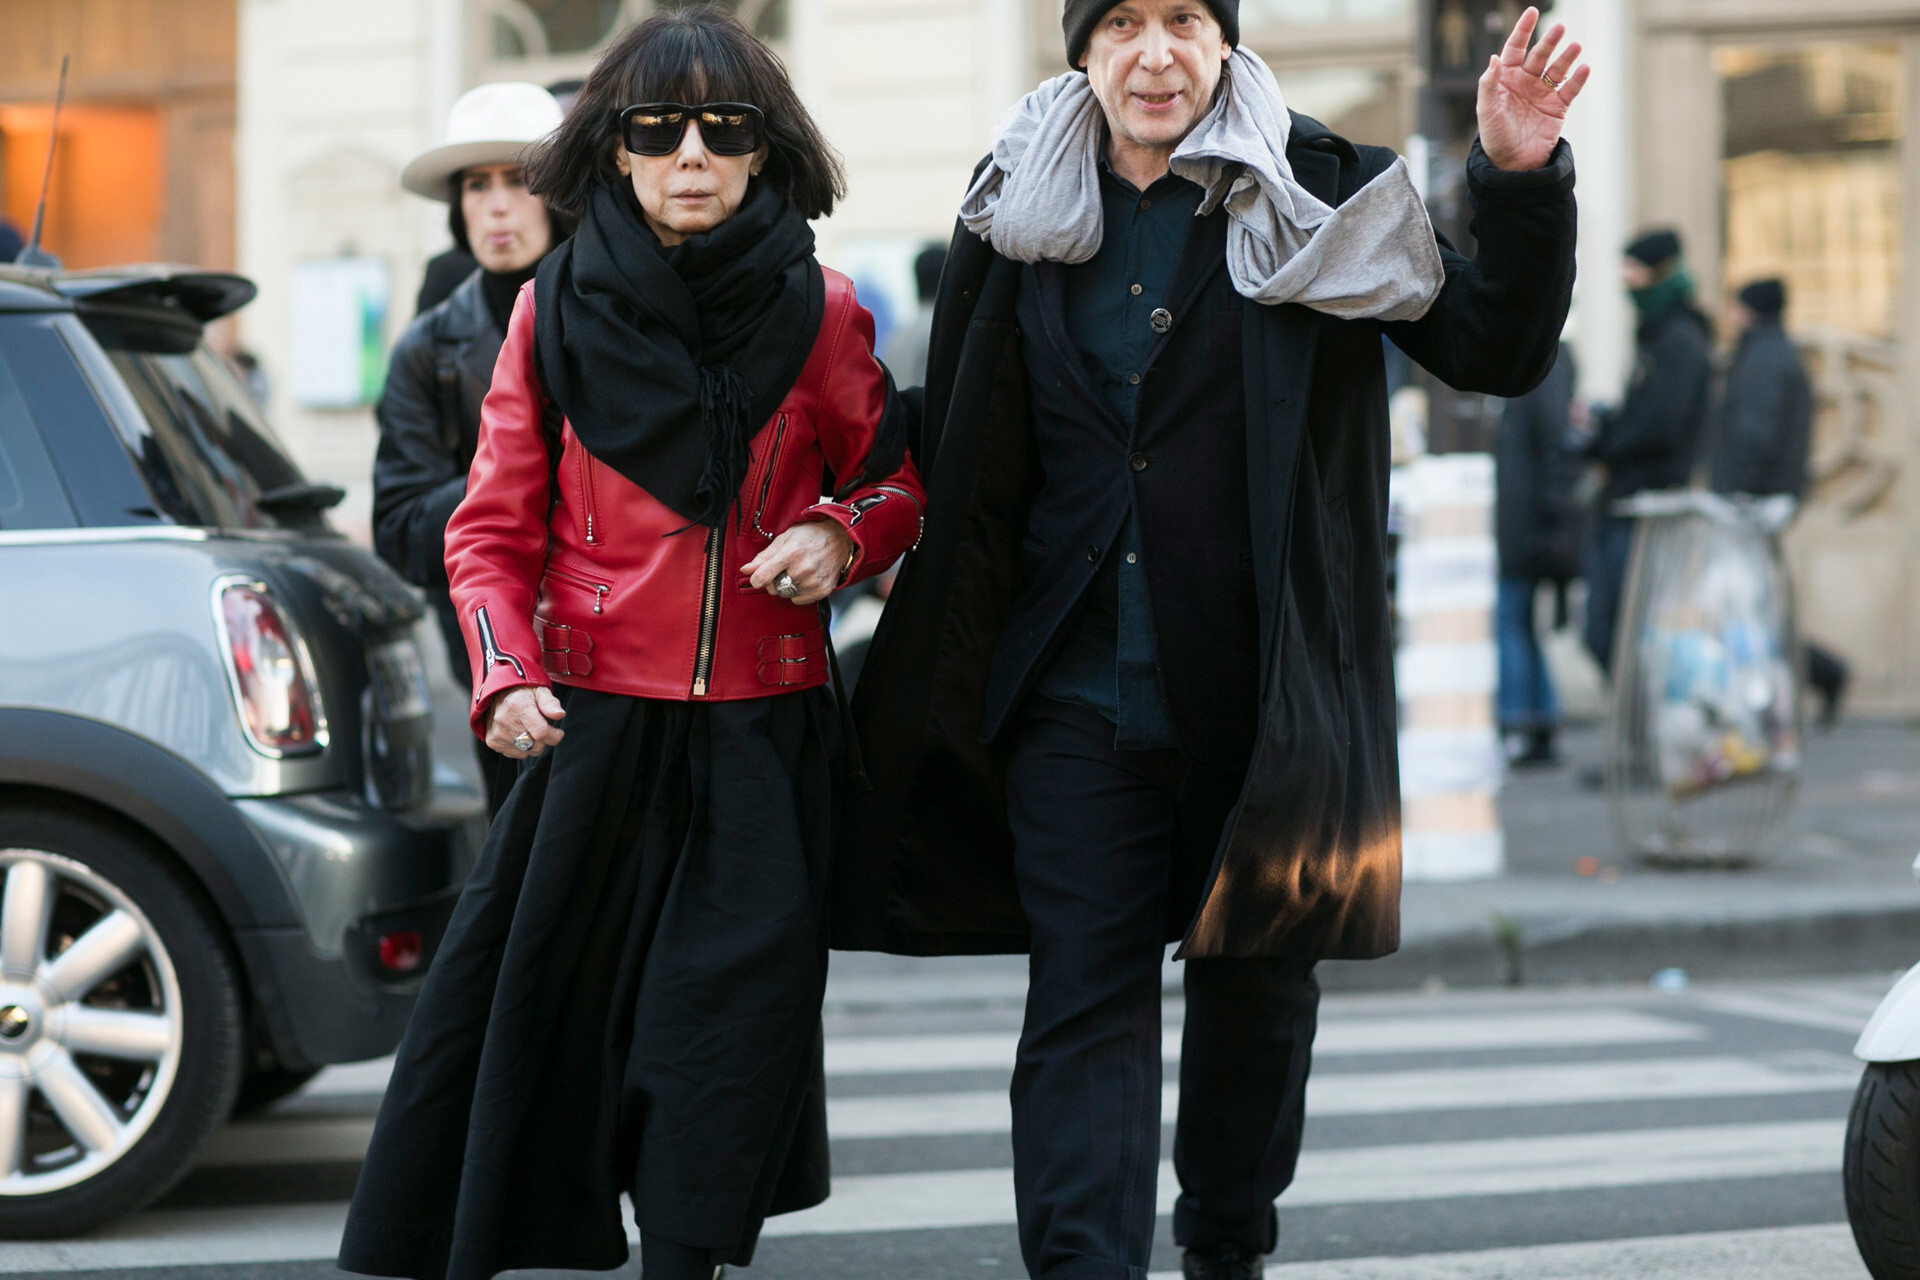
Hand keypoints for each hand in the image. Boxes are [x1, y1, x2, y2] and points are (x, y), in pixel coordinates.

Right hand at [483, 686, 566, 757]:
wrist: (497, 694)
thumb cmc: (522, 693)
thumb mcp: (539, 690)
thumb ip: (550, 703)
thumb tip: (560, 714)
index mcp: (520, 706)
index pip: (541, 732)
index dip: (554, 736)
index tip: (558, 732)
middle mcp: (506, 721)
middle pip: (536, 746)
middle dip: (544, 740)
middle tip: (542, 729)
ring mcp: (498, 733)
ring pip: (527, 752)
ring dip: (532, 745)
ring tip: (528, 729)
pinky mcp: (493, 741)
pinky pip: (516, 754)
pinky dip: (521, 748)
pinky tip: (518, 734)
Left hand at [742, 520, 854, 605]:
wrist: (840, 538)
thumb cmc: (811, 535)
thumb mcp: (785, 539)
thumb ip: (764, 556)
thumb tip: (746, 570)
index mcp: (791, 553)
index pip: (764, 576)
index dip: (756, 579)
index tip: (756, 579)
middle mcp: (802, 569)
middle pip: (773, 588)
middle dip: (774, 580)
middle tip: (784, 568)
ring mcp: (813, 581)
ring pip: (786, 594)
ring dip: (787, 586)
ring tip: (797, 571)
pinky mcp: (822, 591)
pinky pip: (798, 600)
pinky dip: (798, 592)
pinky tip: (806, 579)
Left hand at [1477, 7, 1590, 171]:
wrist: (1512, 164)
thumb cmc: (1494, 137)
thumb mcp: (1486, 111)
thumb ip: (1489, 84)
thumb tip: (1495, 57)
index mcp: (1506, 79)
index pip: (1515, 48)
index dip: (1523, 30)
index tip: (1532, 12)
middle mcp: (1526, 82)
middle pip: (1539, 55)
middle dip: (1549, 41)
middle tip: (1559, 28)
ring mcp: (1543, 93)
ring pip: (1557, 68)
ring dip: (1567, 57)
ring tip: (1575, 46)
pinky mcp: (1558, 107)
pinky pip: (1570, 89)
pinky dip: (1578, 78)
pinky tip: (1584, 68)